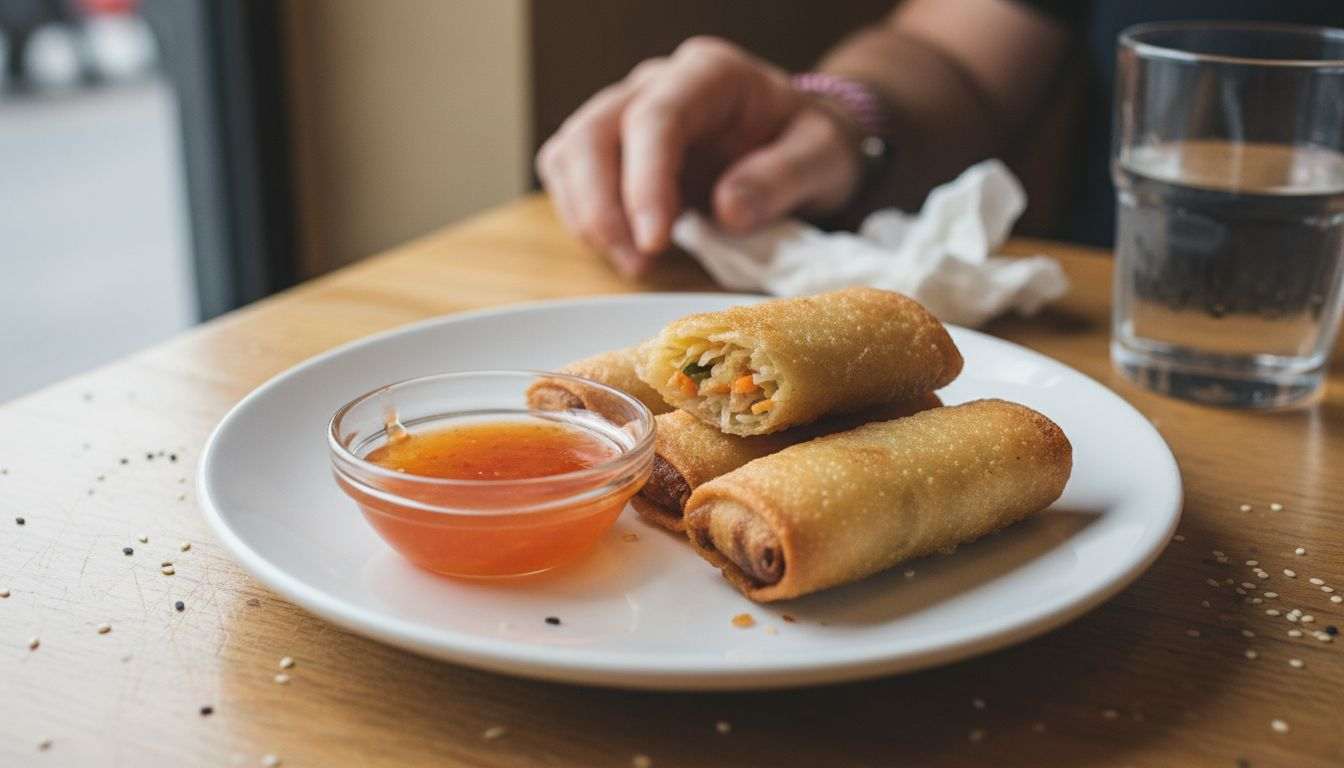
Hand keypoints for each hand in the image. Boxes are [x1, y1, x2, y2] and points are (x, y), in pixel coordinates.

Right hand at [536, 36, 863, 277]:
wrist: (796, 142)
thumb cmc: (807, 144)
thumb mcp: (823, 158)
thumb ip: (784, 177)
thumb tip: (728, 209)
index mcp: (711, 74)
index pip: (656, 118)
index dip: (645, 183)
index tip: (654, 242)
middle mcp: (657, 83)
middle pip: (593, 132)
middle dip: (603, 207)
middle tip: (637, 263)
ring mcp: (626, 110)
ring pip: (571, 153)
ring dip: (589, 217)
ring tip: (636, 264)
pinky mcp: (611, 146)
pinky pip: (569, 173)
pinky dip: (582, 216)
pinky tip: (623, 248)